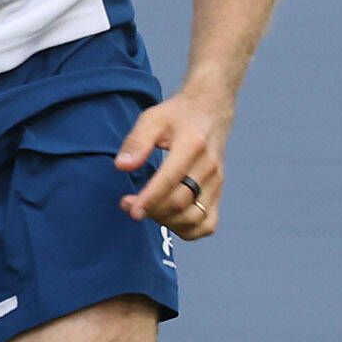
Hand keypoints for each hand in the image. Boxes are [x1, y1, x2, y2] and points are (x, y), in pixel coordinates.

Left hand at [115, 88, 231, 238]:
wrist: (212, 110)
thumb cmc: (178, 115)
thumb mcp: (152, 118)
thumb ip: (136, 142)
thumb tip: (122, 166)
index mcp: (192, 145)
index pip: (170, 180)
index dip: (149, 199)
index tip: (129, 207)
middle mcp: (209, 167)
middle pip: (180, 203)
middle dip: (151, 210)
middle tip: (128, 205)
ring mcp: (217, 182)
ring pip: (194, 218)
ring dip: (167, 222)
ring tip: (149, 210)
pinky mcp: (219, 192)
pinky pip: (208, 224)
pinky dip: (189, 230)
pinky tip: (170, 220)